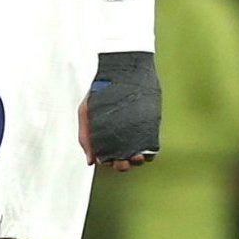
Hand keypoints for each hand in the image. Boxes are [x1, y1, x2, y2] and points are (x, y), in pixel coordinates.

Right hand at [84, 50, 160, 170]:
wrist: (120, 73)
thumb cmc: (100, 91)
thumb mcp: (86, 112)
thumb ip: (85, 136)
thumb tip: (91, 161)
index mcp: (104, 137)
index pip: (106, 158)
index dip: (107, 163)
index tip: (107, 161)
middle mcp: (120, 138)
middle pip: (123, 161)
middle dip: (122, 165)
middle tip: (122, 161)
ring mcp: (136, 134)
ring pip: (138, 157)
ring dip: (137, 161)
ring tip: (136, 157)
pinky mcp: (149, 128)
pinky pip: (152, 147)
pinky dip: (150, 153)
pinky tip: (146, 152)